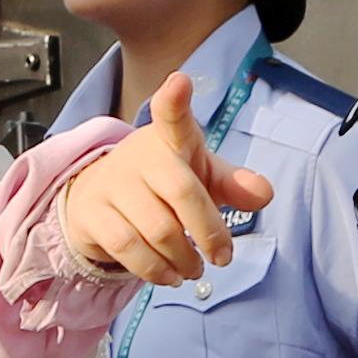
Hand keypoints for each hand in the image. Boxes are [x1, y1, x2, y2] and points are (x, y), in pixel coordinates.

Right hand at [60, 73, 274, 284]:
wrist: (100, 197)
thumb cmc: (162, 182)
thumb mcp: (201, 174)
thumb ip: (233, 183)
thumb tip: (265, 194)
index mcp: (170, 138)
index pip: (172, 115)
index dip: (175, 100)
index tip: (179, 82)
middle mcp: (139, 155)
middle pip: (181, 192)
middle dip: (209, 232)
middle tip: (222, 257)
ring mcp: (112, 184)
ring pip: (157, 229)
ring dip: (184, 258)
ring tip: (195, 269)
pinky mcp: (92, 214)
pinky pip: (128, 249)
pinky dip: (156, 270)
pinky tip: (170, 276)